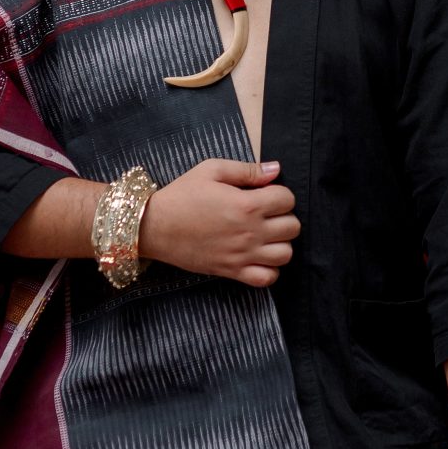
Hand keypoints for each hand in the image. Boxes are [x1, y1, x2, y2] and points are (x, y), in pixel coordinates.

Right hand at [141, 158, 300, 288]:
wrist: (154, 226)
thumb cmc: (181, 195)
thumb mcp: (211, 170)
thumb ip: (247, 170)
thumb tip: (275, 169)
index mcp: (247, 204)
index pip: (287, 199)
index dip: (279, 193)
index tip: (265, 194)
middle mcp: (250, 232)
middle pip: (292, 227)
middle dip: (284, 217)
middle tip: (266, 213)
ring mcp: (242, 255)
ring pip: (285, 254)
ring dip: (281, 243)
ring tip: (266, 235)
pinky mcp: (232, 272)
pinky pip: (267, 279)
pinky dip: (271, 270)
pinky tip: (260, 257)